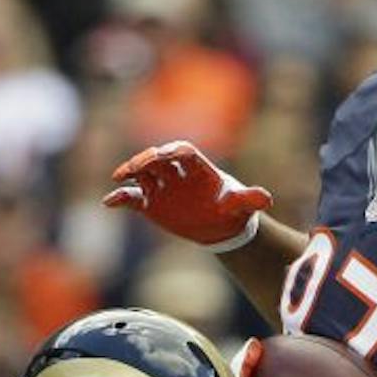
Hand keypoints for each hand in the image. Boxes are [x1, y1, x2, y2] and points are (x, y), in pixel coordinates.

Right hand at [103, 139, 272, 249]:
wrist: (218, 225)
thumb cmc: (230, 209)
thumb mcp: (242, 205)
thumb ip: (250, 199)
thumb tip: (266, 199)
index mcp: (197, 166)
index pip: (183, 151)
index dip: (174, 151)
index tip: (167, 154)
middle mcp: (175, 171)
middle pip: (158, 158)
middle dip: (147, 159)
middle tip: (137, 165)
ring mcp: (161, 185)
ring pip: (142, 173)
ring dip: (130, 172)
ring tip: (119, 177)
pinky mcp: (150, 201)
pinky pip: (132, 197)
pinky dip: (121, 198)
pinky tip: (109, 203)